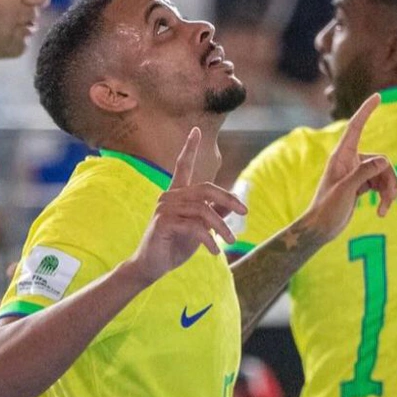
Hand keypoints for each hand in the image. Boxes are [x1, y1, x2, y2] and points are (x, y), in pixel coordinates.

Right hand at [126, 127, 246, 283]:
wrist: (152, 266)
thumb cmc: (175, 245)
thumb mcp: (200, 229)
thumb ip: (213, 214)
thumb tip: (232, 204)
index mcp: (176, 194)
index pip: (182, 166)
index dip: (189, 148)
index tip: (196, 130)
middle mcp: (169, 196)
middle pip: (205, 189)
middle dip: (228, 198)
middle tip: (244, 212)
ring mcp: (164, 208)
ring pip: (203, 210)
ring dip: (221, 227)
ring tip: (231, 241)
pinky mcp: (163, 222)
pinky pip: (194, 226)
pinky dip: (208, 239)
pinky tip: (214, 252)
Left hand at [302, 93, 396, 241]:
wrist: (320, 229)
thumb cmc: (327, 208)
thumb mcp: (346, 190)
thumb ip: (364, 173)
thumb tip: (384, 161)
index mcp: (341, 156)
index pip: (356, 128)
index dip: (366, 111)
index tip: (378, 96)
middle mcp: (349, 161)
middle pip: (381, 161)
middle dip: (389, 179)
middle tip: (390, 198)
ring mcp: (356, 173)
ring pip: (384, 174)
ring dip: (389, 191)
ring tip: (385, 209)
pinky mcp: (361, 185)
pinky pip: (380, 184)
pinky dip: (384, 196)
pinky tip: (382, 212)